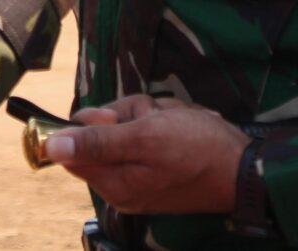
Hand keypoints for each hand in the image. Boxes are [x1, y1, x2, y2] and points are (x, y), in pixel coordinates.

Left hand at [46, 97, 247, 214]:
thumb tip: (50, 147)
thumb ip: (96, 143)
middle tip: (156, 117)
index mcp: (113, 183)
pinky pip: (150, 131)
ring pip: (130, 124)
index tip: (118, 119)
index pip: (74, 147)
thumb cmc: (197, 149)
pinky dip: (165, 121)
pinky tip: (185, 125)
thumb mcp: (143, 138)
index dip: (92, 123)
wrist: (248, 167)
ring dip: (151, 114)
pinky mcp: (161, 165)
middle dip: (131, 114)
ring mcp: (143, 175)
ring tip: (177, 122)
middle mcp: (123, 184)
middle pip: (103, 131)